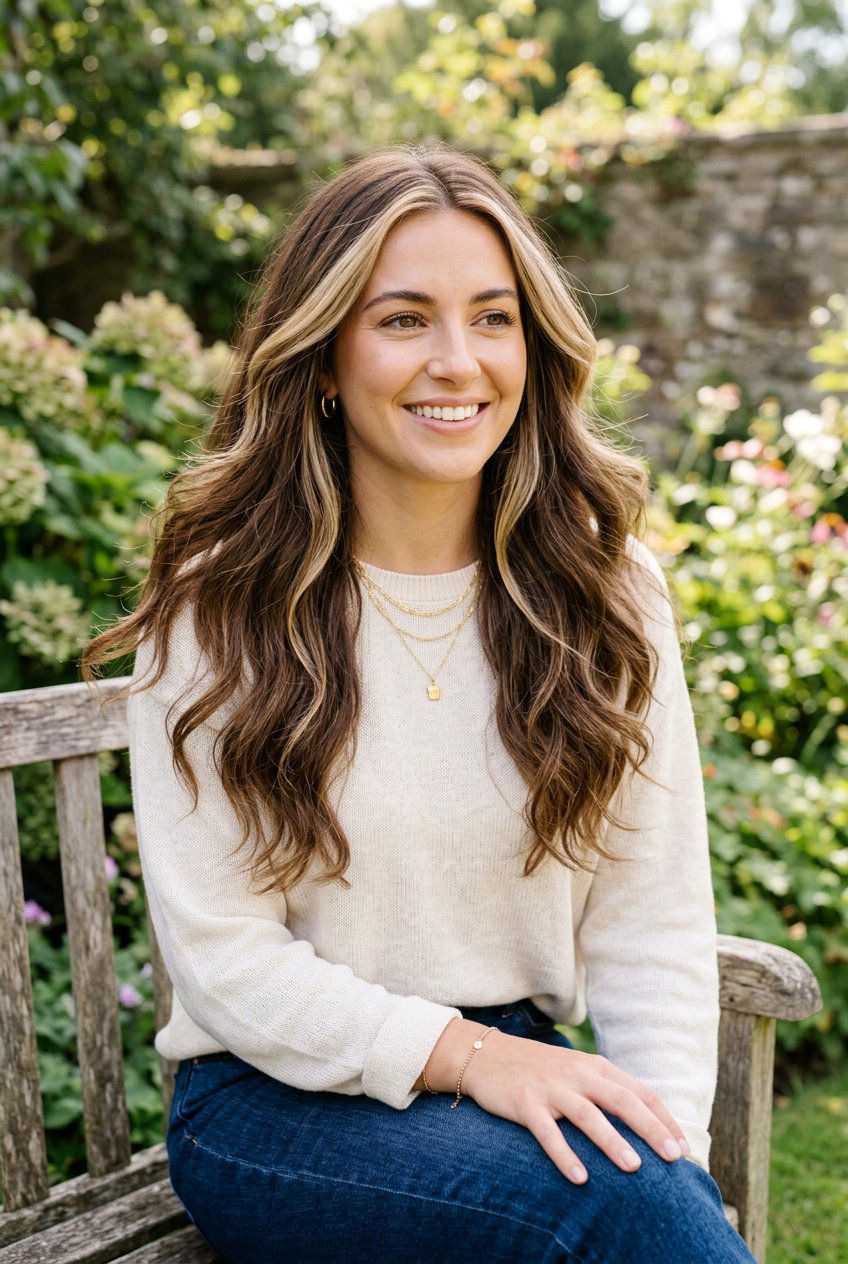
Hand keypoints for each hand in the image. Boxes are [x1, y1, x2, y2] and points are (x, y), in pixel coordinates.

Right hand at [462, 1030, 690, 1183]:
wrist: (487, 1055)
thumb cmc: (540, 1070)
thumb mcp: (577, 1072)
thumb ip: (607, 1091)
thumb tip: (645, 1124)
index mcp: (595, 1067)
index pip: (639, 1091)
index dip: (663, 1119)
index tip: (683, 1147)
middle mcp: (577, 1075)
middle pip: (622, 1100)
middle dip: (651, 1129)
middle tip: (673, 1158)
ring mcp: (551, 1088)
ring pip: (588, 1115)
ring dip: (612, 1141)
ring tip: (634, 1167)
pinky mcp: (525, 1103)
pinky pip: (547, 1132)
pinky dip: (564, 1154)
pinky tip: (579, 1177)